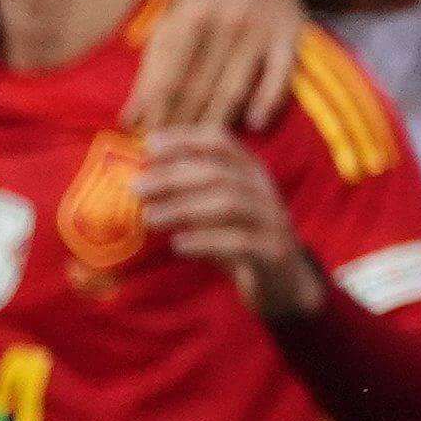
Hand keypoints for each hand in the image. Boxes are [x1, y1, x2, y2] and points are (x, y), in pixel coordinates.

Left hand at [126, 0, 308, 130]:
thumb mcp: (172, 21)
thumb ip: (151, 70)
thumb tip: (128, 120)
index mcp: (190, 17)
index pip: (170, 76)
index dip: (158, 112)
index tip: (147, 140)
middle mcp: (226, 23)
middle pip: (200, 86)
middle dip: (182, 123)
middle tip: (171, 154)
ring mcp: (260, 30)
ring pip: (236, 86)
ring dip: (216, 121)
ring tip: (200, 148)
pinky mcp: (289, 35)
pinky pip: (281, 74)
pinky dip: (269, 100)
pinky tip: (254, 125)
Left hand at [138, 130, 316, 317]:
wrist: (284, 280)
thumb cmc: (238, 240)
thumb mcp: (215, 210)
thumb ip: (188, 193)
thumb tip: (140, 180)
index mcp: (250, 172)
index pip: (220, 142)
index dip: (185, 139)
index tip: (148, 144)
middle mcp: (264, 190)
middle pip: (220, 172)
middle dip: (174, 176)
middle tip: (135, 187)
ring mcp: (272, 220)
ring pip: (230, 204)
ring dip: (184, 207)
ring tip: (149, 218)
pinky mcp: (273, 252)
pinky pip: (240, 242)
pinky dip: (205, 241)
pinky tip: (178, 245)